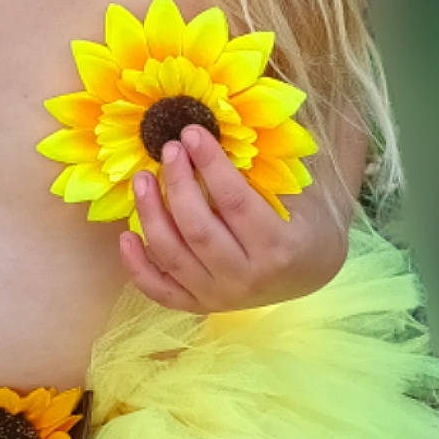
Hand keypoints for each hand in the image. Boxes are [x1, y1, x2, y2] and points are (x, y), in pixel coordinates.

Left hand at [119, 124, 325, 312]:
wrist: (311, 273)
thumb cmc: (305, 223)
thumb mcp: (300, 197)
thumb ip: (261, 175)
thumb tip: (208, 140)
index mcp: (276, 248)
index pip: (235, 201)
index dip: (210, 164)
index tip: (192, 133)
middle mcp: (245, 279)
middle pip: (198, 229)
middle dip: (178, 183)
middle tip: (169, 149)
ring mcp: (219, 297)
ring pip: (172, 256)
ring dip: (150, 214)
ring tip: (142, 179)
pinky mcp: (198, 306)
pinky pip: (159, 290)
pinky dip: (136, 265)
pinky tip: (126, 234)